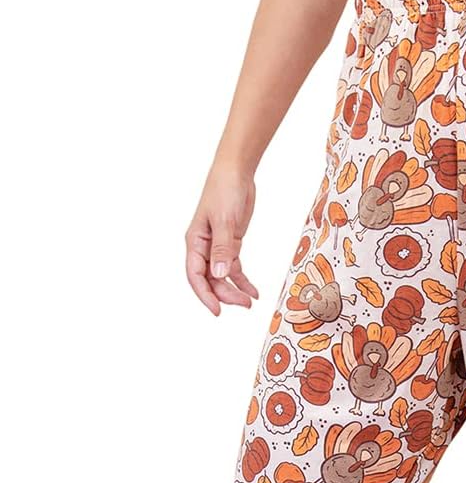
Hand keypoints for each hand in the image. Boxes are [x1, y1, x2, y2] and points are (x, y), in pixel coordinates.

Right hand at [185, 164, 258, 315]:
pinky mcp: (230, 244)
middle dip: (225, 294)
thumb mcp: (225, 221)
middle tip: (244, 305)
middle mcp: (203, 247)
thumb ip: (222, 249)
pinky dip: (242, 280)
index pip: (195, 275)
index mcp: (194, 241)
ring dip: (234, 290)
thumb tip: (218, 275)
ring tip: (250, 302)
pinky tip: (253, 292)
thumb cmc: (224, 190)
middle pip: (210, 279)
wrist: (236, 172)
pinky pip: (233, 268)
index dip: (205, 295)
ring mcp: (216, 247)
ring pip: (221, 276)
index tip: (217, 310)